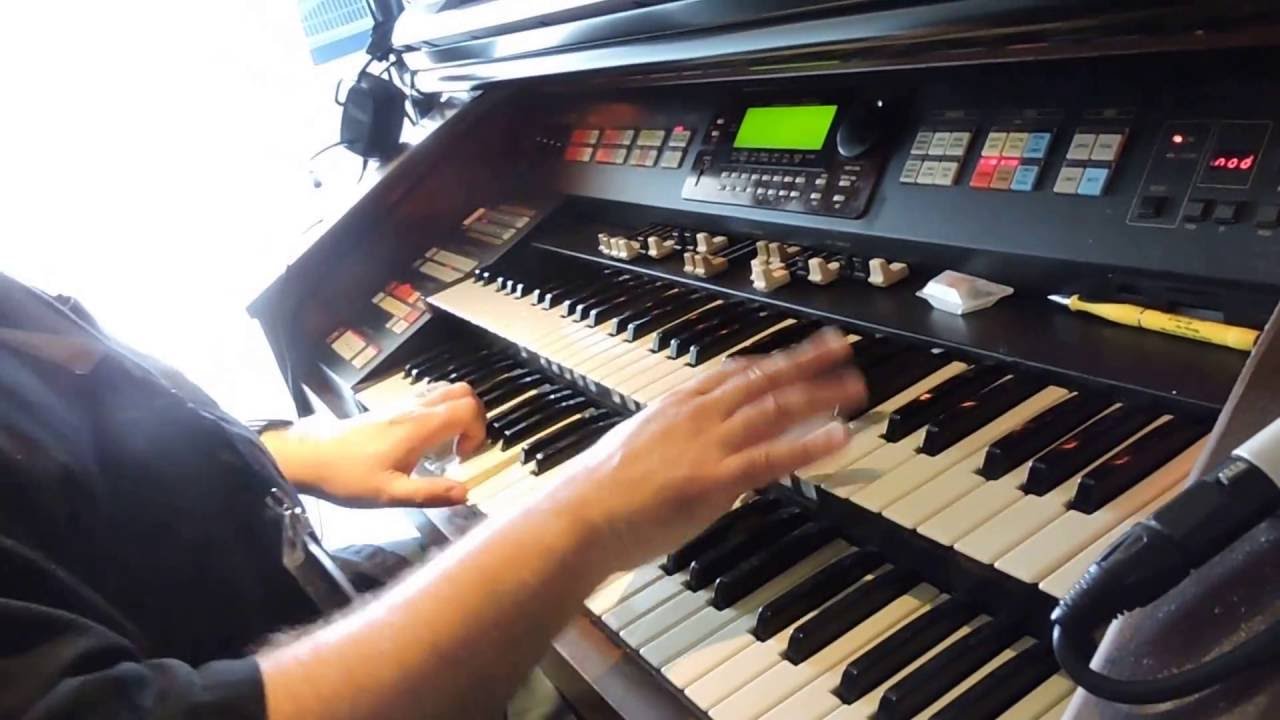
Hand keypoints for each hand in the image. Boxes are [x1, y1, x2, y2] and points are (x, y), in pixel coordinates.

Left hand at [261, 382, 487, 507]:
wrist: (310, 457)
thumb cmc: (348, 476)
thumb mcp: (389, 494)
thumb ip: (429, 493)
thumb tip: (465, 492)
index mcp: (419, 427)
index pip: (467, 409)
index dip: (477, 432)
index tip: (461, 458)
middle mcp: (414, 409)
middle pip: (462, 392)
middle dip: (474, 418)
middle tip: (462, 448)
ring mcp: (402, 404)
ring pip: (446, 390)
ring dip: (458, 412)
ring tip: (448, 443)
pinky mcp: (391, 407)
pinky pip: (429, 396)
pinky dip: (441, 411)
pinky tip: (427, 439)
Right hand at [543, 329, 866, 571]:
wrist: (580, 515)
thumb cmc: (597, 493)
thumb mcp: (635, 450)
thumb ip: (668, 445)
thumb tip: (682, 452)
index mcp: (676, 405)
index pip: (731, 374)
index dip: (769, 362)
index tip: (794, 355)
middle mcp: (697, 415)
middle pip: (762, 379)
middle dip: (805, 362)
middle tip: (841, 349)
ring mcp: (709, 443)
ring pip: (775, 408)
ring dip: (820, 395)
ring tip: (855, 388)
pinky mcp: (716, 478)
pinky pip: (773, 455)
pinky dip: (811, 443)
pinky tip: (840, 436)